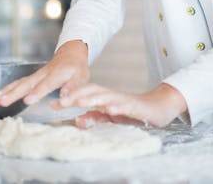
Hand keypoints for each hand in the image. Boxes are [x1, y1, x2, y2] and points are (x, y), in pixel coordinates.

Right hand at [0, 40, 88, 106]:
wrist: (70, 53)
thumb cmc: (77, 68)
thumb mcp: (81, 77)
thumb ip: (72, 88)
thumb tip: (64, 100)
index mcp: (57, 74)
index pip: (46, 84)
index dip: (37, 92)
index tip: (28, 100)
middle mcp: (43, 74)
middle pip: (27, 84)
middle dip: (14, 93)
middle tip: (2, 102)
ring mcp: (35, 75)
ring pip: (19, 83)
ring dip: (6, 91)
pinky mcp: (31, 78)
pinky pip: (17, 84)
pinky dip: (6, 90)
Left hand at [53, 83, 186, 127]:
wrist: (159, 107)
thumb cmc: (133, 112)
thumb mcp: (110, 117)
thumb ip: (95, 118)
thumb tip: (78, 120)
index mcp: (104, 98)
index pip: (84, 95)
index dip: (69, 98)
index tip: (53, 104)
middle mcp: (112, 96)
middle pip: (92, 92)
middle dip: (76, 96)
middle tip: (60, 101)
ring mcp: (124, 100)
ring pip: (106, 96)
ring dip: (93, 99)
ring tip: (79, 101)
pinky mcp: (136, 106)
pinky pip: (126, 105)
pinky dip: (118, 106)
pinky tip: (110, 109)